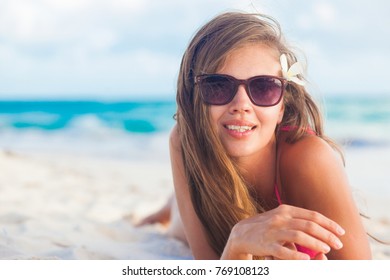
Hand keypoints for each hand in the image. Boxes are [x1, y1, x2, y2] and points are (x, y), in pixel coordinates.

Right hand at [221, 204, 344, 259]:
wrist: (241, 233)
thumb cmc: (266, 226)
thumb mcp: (280, 218)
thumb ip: (298, 222)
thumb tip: (320, 232)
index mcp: (286, 210)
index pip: (312, 215)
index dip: (329, 223)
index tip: (341, 232)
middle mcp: (280, 218)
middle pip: (309, 225)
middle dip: (327, 234)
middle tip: (338, 244)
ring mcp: (273, 231)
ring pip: (299, 236)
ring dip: (315, 243)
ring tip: (326, 249)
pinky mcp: (266, 245)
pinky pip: (283, 251)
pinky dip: (296, 256)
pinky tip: (307, 260)